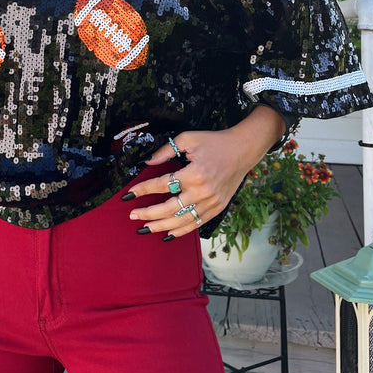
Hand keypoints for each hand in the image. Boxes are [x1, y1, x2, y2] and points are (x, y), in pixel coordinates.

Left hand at [125, 105, 284, 237]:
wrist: (242, 150)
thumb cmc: (214, 142)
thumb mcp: (188, 138)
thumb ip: (166, 150)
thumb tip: (148, 162)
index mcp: (194, 173)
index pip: (163, 185)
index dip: (144, 190)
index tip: (129, 194)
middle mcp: (203, 191)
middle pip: (170, 208)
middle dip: (148, 213)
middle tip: (133, 215)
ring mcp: (211, 202)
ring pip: (182, 220)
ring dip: (161, 226)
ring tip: (145, 228)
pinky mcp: (218, 208)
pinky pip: (196, 224)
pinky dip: (181, 231)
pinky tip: (168, 233)